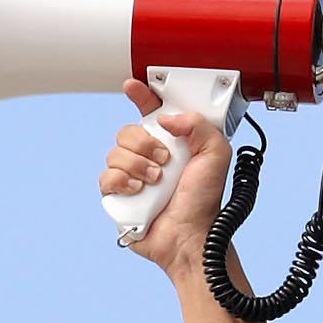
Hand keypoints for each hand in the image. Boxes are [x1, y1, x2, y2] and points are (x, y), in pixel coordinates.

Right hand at [101, 77, 230, 283]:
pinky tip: (138, 191)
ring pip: (114, 152)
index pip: (150, 111)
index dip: (140, 96)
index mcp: (171, 142)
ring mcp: (131, 176)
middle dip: (144, 143)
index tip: (132, 86)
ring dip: (137, 165)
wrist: (189, 236)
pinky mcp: (118, 196)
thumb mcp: (216, 155)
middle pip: (127, 131)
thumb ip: (199, 125)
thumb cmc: (204, 202)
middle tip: (164, 160)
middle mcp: (148, 156)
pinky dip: (122, 182)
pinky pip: (105, 177)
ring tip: (156, 181)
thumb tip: (167, 118)